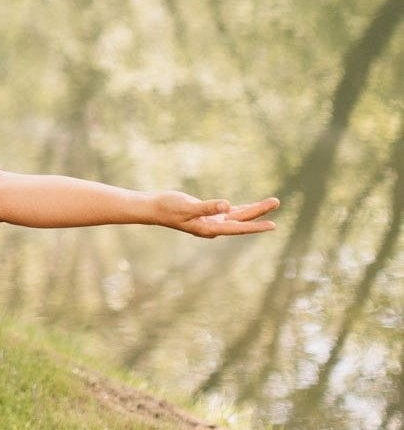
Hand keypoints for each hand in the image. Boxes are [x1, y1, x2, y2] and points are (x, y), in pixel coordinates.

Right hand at [154, 193, 280, 237]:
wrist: (154, 208)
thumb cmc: (168, 207)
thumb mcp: (187, 206)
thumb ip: (207, 207)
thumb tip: (227, 205)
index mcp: (209, 228)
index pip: (237, 227)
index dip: (255, 226)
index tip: (272, 224)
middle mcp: (213, 227)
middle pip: (241, 220)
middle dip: (259, 212)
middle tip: (276, 202)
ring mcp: (212, 222)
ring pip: (238, 216)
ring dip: (254, 210)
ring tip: (271, 203)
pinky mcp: (208, 215)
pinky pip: (231, 213)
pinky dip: (242, 209)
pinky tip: (251, 207)